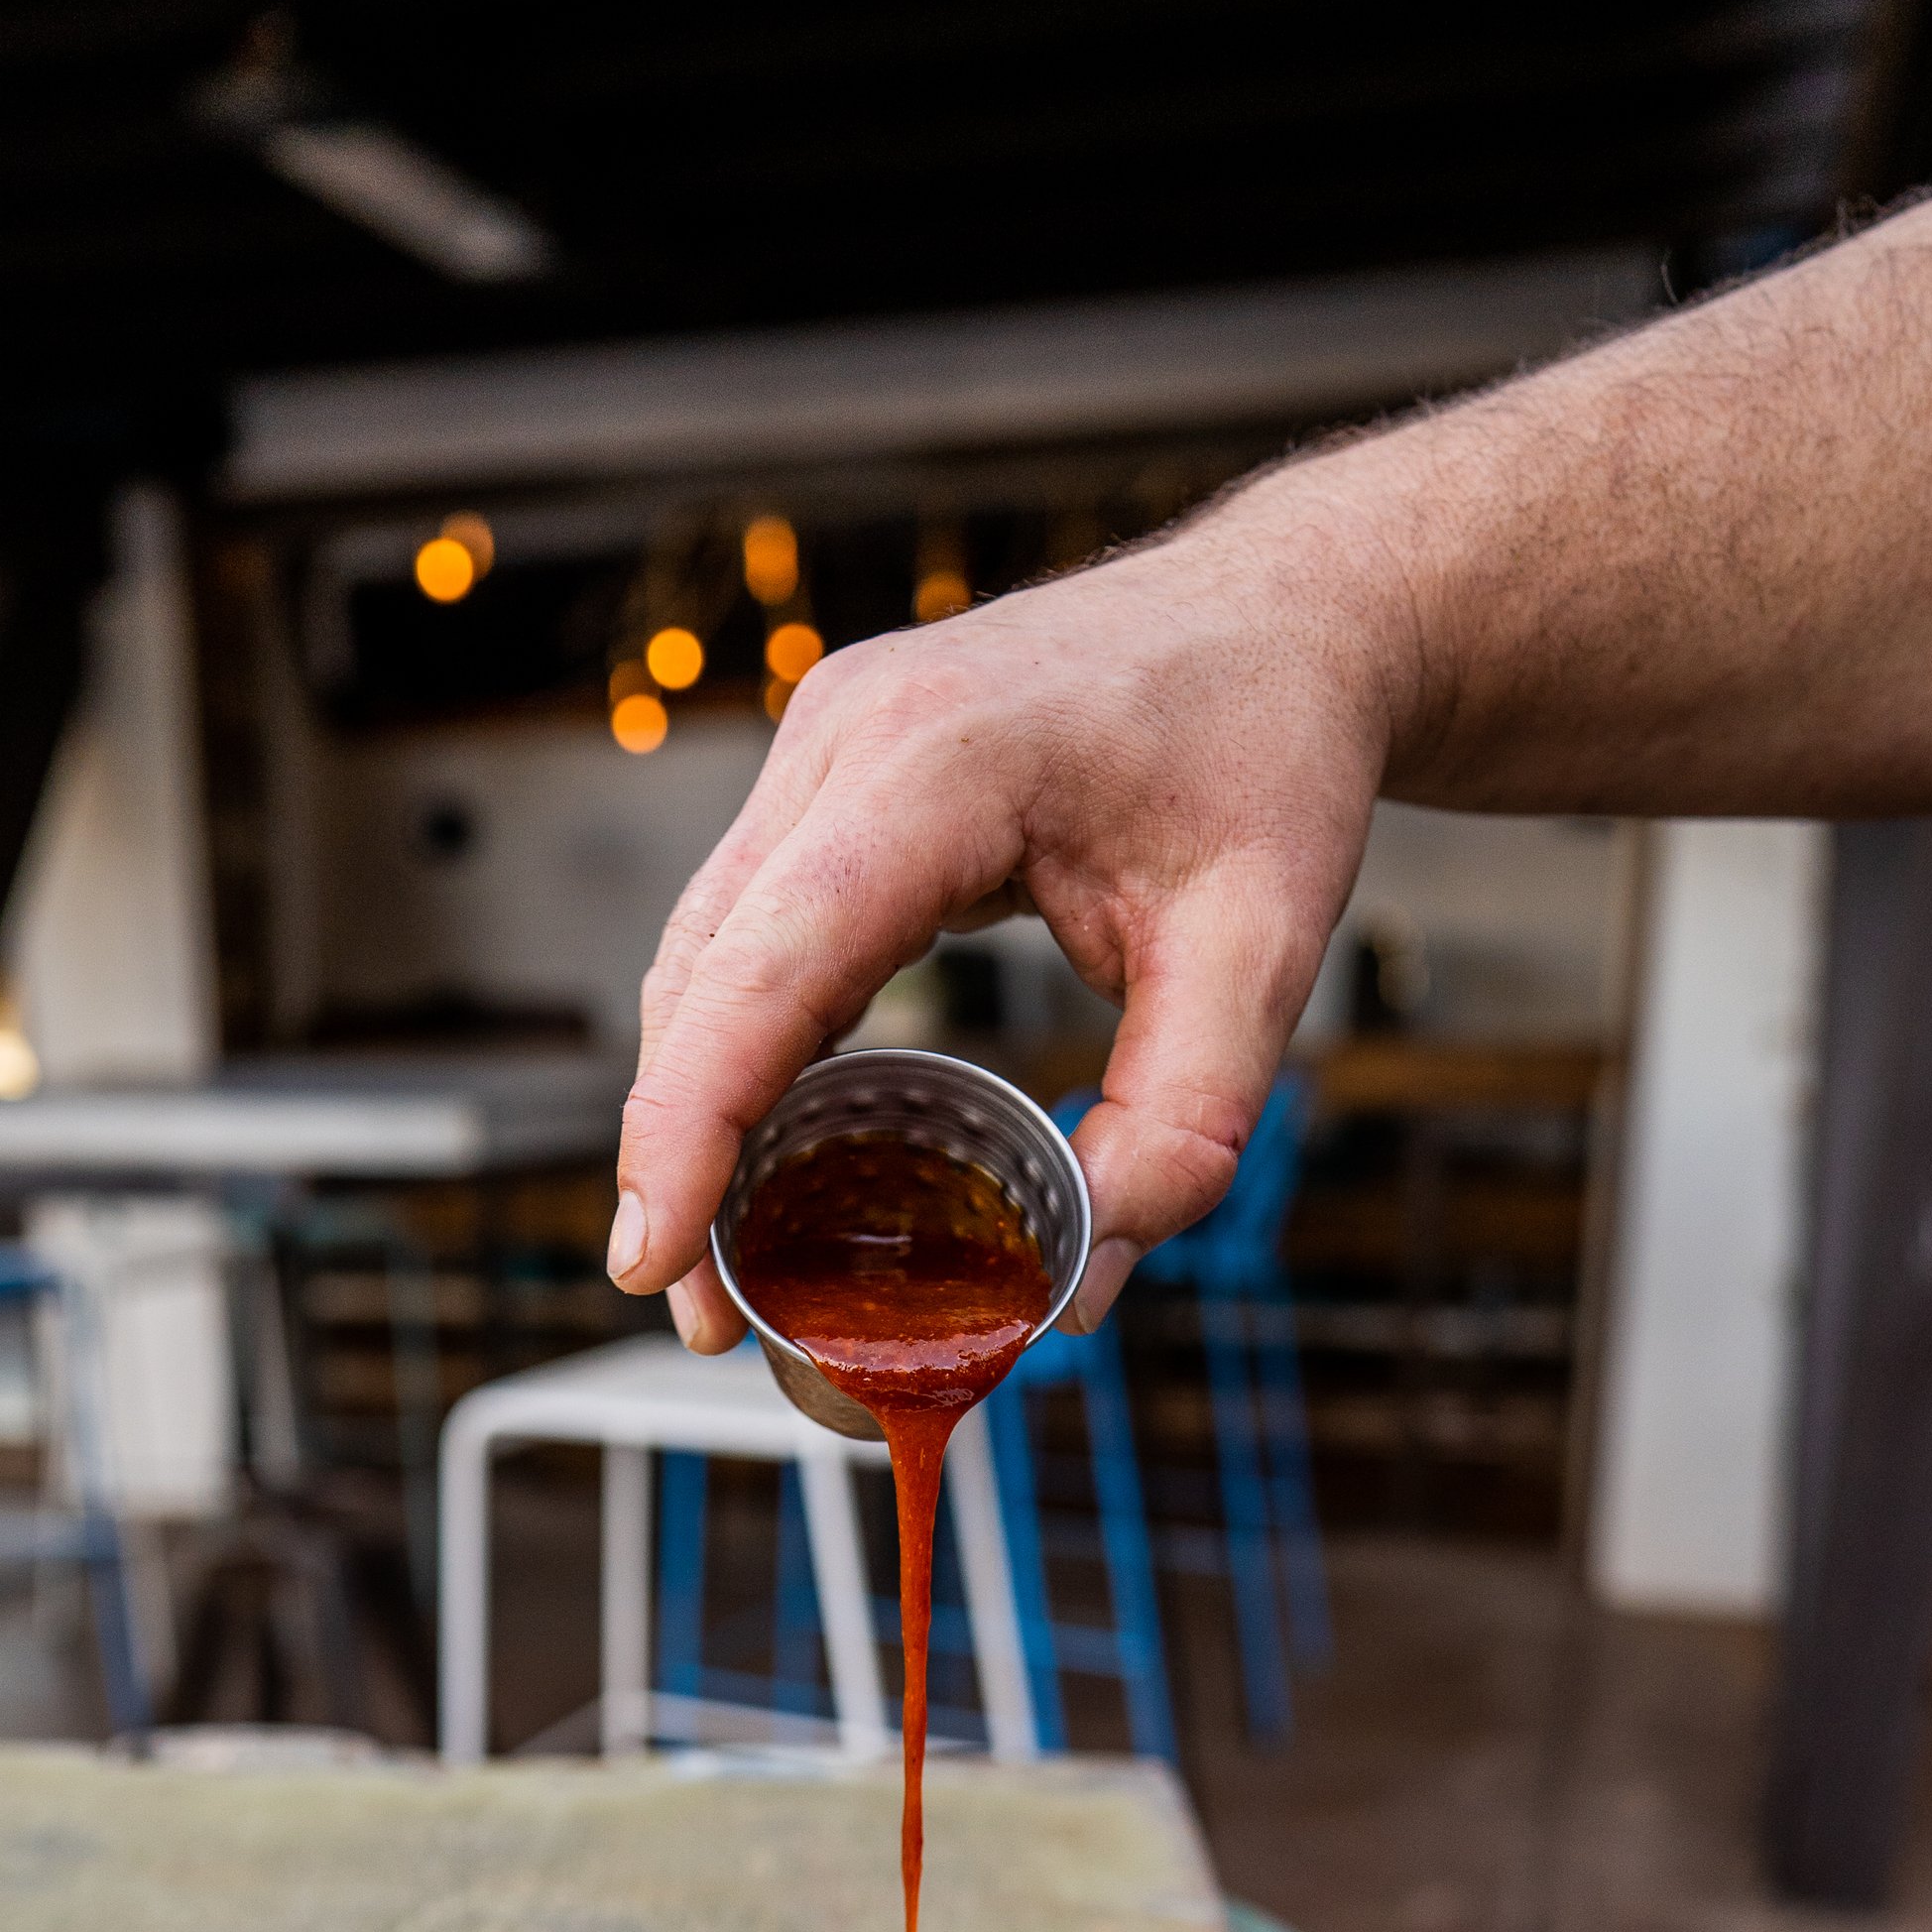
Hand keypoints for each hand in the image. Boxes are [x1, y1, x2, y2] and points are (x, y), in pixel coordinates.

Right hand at [612, 469, 1406, 1345]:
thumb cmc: (1269, 757)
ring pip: (706, 956)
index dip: (689, 1125)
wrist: (1282, 616)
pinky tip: (767, 1152)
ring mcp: (823, 746)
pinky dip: (743, 1047)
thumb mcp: (1263, 952)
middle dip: (678, 1153)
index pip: (765, 967)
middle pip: (703, 975)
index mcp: (937, 765)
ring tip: (722, 1262)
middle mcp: (846, 739)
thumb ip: (1183, 1127)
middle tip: (697, 1314)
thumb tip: (1079, 1287)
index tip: (649, 1257)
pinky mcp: (831, 777)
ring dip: (697, 1107)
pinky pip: (749, 930)